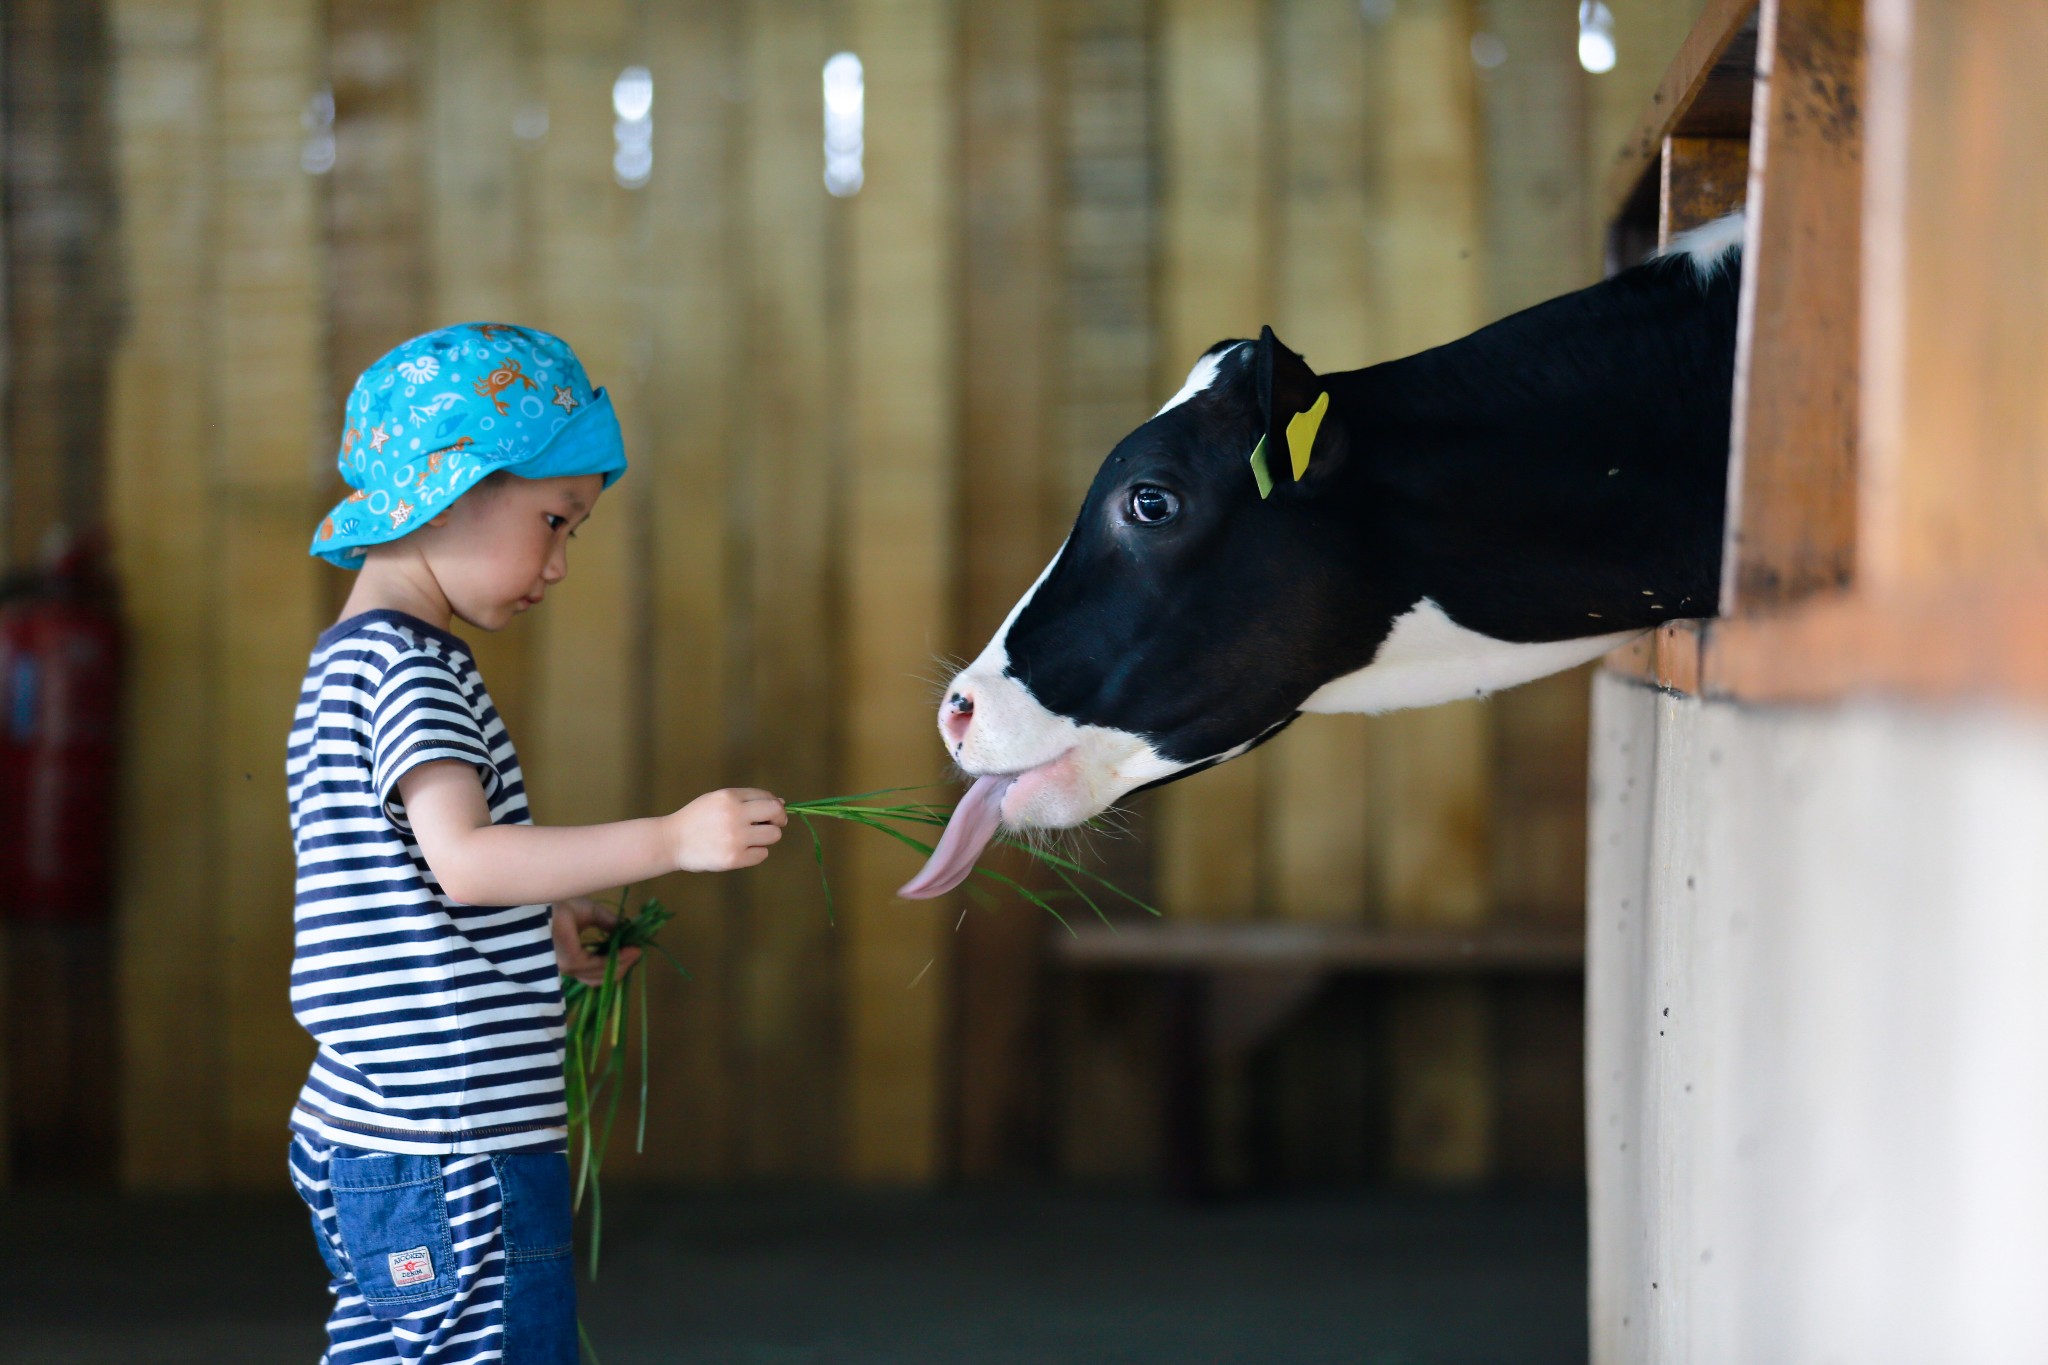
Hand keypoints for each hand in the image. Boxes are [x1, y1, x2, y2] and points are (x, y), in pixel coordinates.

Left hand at [552, 896, 642, 986]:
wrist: (546, 897)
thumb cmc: (562, 904)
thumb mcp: (591, 913)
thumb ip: (607, 923)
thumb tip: (625, 930)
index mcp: (570, 957)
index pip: (595, 970)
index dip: (615, 963)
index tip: (632, 951)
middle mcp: (569, 966)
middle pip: (600, 977)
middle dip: (622, 966)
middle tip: (637, 952)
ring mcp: (570, 966)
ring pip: (602, 975)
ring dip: (622, 964)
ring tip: (636, 950)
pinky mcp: (573, 961)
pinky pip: (600, 965)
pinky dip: (617, 959)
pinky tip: (629, 950)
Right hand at [668, 787, 786, 871]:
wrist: (672, 841)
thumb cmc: (696, 819)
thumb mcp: (717, 800)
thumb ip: (746, 799)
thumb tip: (780, 802)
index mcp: (729, 797)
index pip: (767, 797)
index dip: (775, 805)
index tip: (773, 813)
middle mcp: (734, 815)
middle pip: (777, 814)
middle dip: (778, 820)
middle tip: (771, 826)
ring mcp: (735, 838)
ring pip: (773, 836)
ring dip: (766, 837)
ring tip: (751, 839)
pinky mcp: (734, 858)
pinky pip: (762, 855)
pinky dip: (755, 853)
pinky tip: (741, 850)